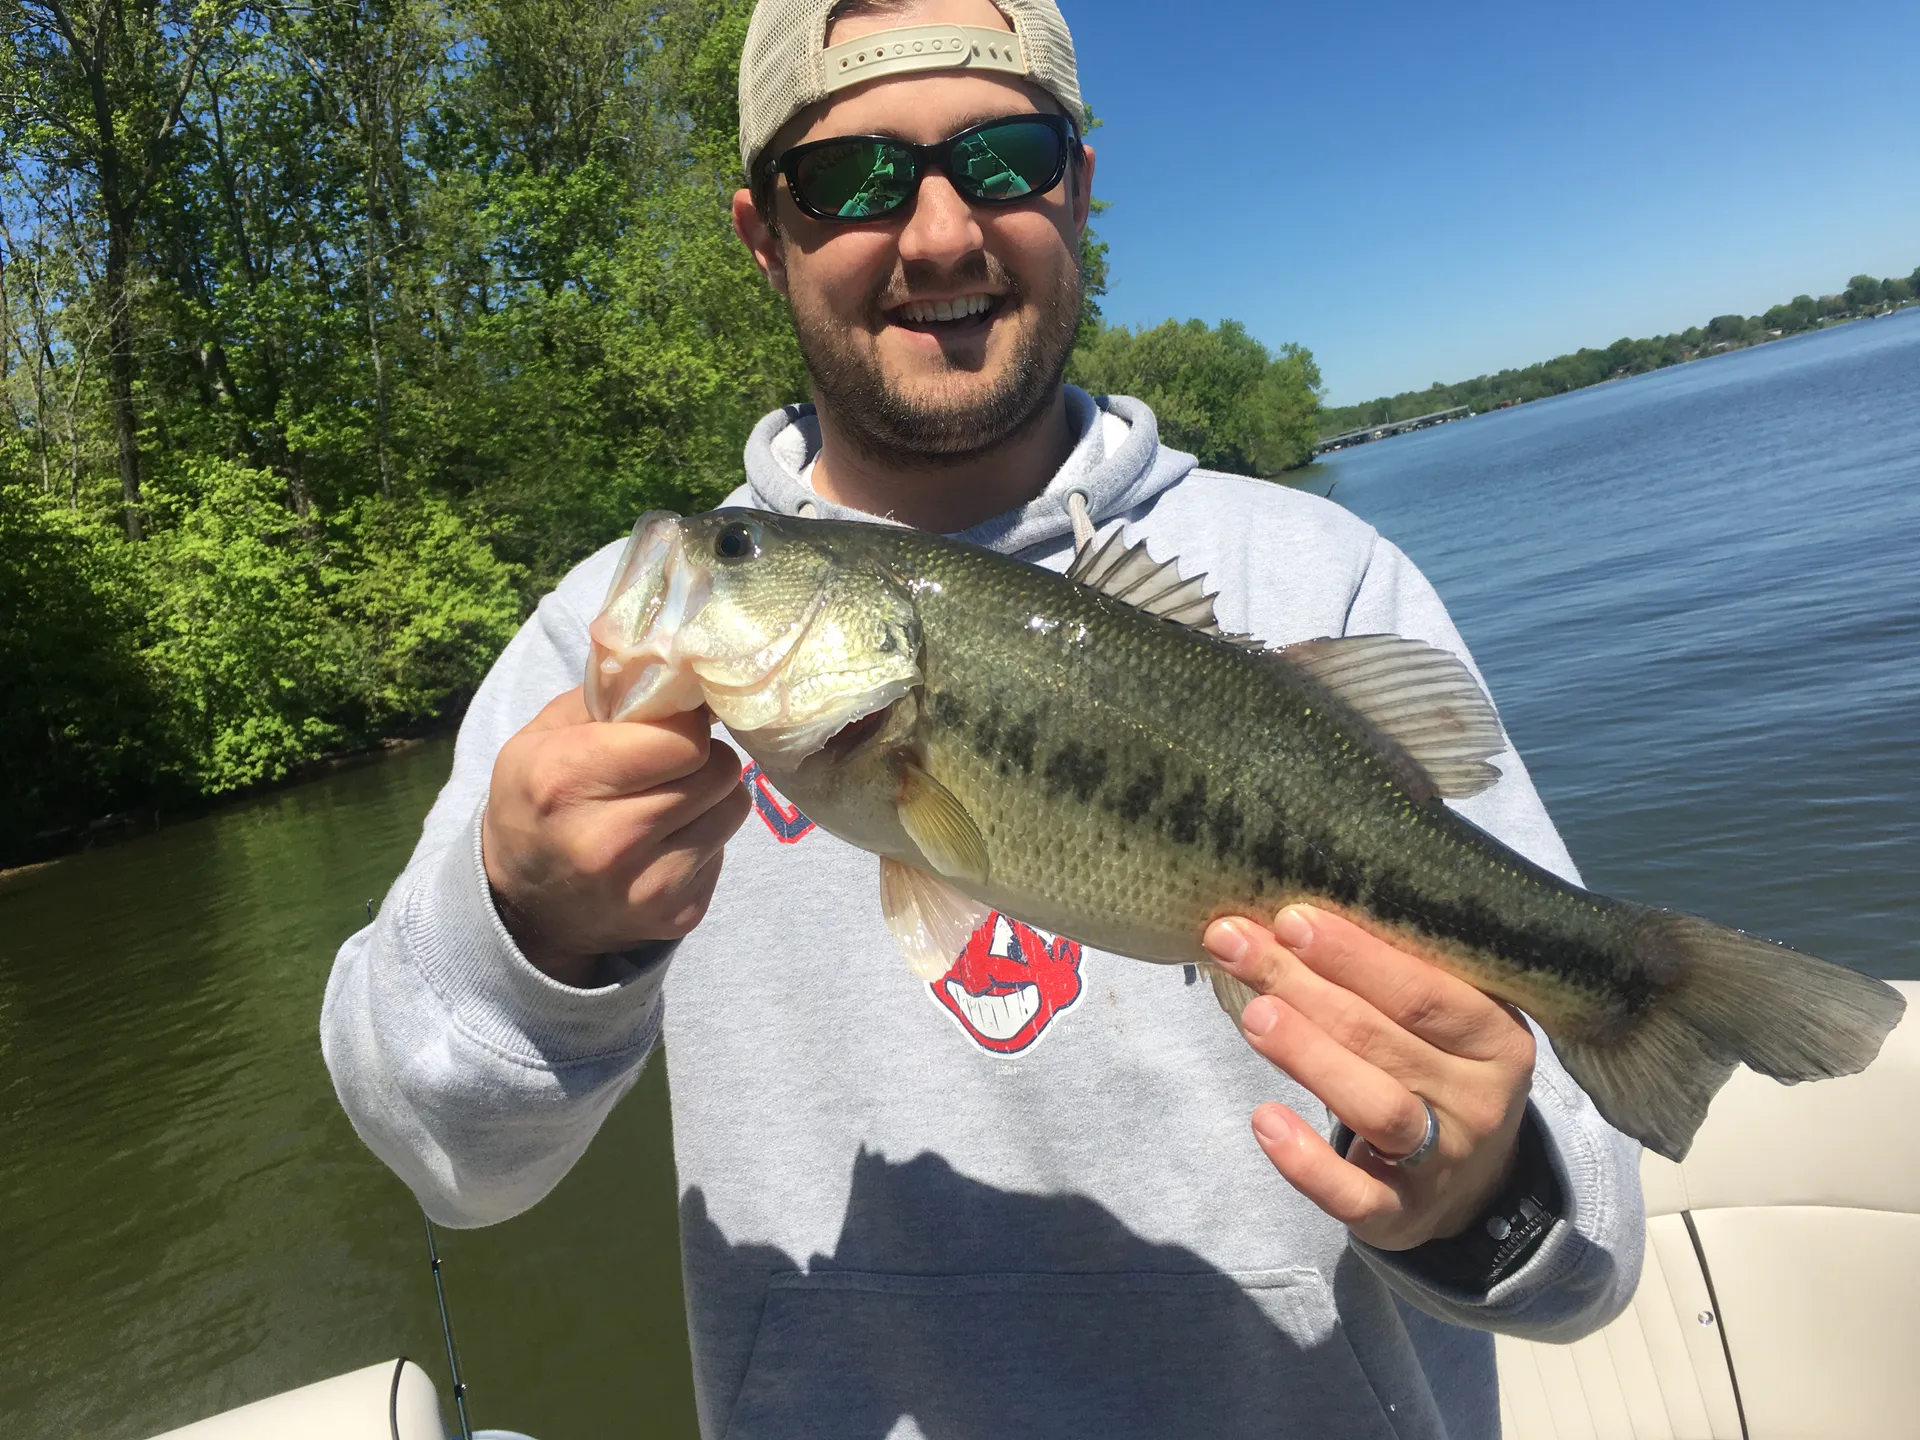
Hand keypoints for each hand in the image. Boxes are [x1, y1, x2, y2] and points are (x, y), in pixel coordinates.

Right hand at [481, 687, 751, 986]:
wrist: (525, 909)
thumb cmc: (535, 803)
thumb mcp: (541, 737)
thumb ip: (609, 694)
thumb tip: (678, 660)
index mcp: (567, 780)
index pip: (684, 739)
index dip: (685, 723)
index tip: (672, 723)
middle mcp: (609, 841)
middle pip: (718, 769)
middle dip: (703, 756)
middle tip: (673, 760)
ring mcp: (648, 887)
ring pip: (734, 807)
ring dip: (711, 794)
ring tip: (671, 797)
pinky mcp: (680, 915)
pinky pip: (725, 849)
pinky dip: (705, 836)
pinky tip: (665, 840)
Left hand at [1203, 905, 1535, 1250]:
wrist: (1475, 1184)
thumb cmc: (1438, 1072)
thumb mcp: (1443, 1023)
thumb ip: (1393, 976)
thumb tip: (1291, 919)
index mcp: (1497, 1038)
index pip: (1424, 991)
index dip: (1354, 954)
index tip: (1290, 918)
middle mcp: (1479, 1101)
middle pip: (1384, 1039)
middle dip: (1303, 986)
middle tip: (1236, 945)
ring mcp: (1444, 1164)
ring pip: (1377, 1107)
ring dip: (1311, 1056)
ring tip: (1255, 1016)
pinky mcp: (1403, 1217)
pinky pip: (1356, 1195)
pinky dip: (1308, 1163)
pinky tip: (1265, 1120)